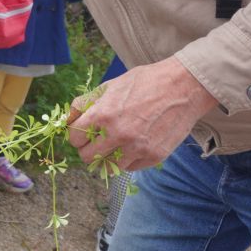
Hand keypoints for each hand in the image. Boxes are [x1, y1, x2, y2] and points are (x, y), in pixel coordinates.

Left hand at [67, 56, 217, 170]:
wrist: (183, 87)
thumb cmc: (144, 82)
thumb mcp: (109, 86)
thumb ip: (85, 103)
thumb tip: (67, 119)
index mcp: (103, 114)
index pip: (74, 138)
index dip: (75, 136)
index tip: (82, 134)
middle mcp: (119, 134)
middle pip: (87, 157)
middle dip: (88, 149)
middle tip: (96, 141)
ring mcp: (137, 148)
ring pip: (108, 167)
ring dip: (108, 157)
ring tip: (114, 144)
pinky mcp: (154, 156)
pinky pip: (130, 168)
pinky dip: (127, 160)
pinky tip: (131, 146)